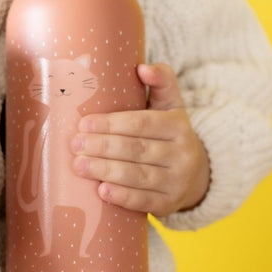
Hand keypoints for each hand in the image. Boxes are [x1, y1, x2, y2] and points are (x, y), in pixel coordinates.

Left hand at [71, 63, 209, 215]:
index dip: (112, 124)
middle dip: (103, 147)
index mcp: (178, 125)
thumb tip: (142, 67)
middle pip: (137, 150)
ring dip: (105, 171)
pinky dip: (122, 197)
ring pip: (138, 176)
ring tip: (79, 165)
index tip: (84, 123)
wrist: (196, 173)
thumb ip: (161, 80)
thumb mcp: (171, 105)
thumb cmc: (170, 133)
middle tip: (75, 144)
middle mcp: (182, 154)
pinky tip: (102, 191)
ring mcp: (177, 182)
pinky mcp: (169, 204)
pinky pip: (144, 202)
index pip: (142, 124)